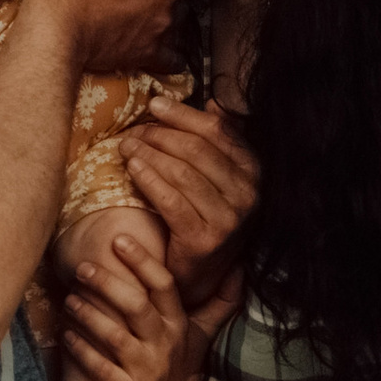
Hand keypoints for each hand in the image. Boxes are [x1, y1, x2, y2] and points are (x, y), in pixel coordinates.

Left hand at [64, 222, 211, 380]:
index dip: (142, 261)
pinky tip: (66, 335)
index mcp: (177, 324)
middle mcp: (163, 345)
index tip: (118, 239)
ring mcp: (145, 370)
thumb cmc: (180, 366)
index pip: (163, 285)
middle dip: (107, 284)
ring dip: (88, 315)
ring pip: (114, 336)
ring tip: (69, 299)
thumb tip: (240, 267)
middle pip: (136, 306)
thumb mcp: (202, 332)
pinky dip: (81, 351)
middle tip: (82, 268)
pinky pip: (100, 369)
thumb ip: (219, 300)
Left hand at [123, 99, 254, 327]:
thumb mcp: (219, 180)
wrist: (200, 278)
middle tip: (134, 130)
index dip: (183, 115)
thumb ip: (220, 142)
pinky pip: (171, 200)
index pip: (217, 131)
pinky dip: (149, 179)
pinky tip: (132, 168)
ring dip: (149, 154)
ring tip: (126, 145)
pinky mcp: (204, 240)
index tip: (154, 105)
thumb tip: (214, 102)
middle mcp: (248, 195)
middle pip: (197, 150)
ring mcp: (229, 220)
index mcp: (253, 173)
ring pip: (182, 172)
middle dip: (161, 135)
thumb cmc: (205, 220)